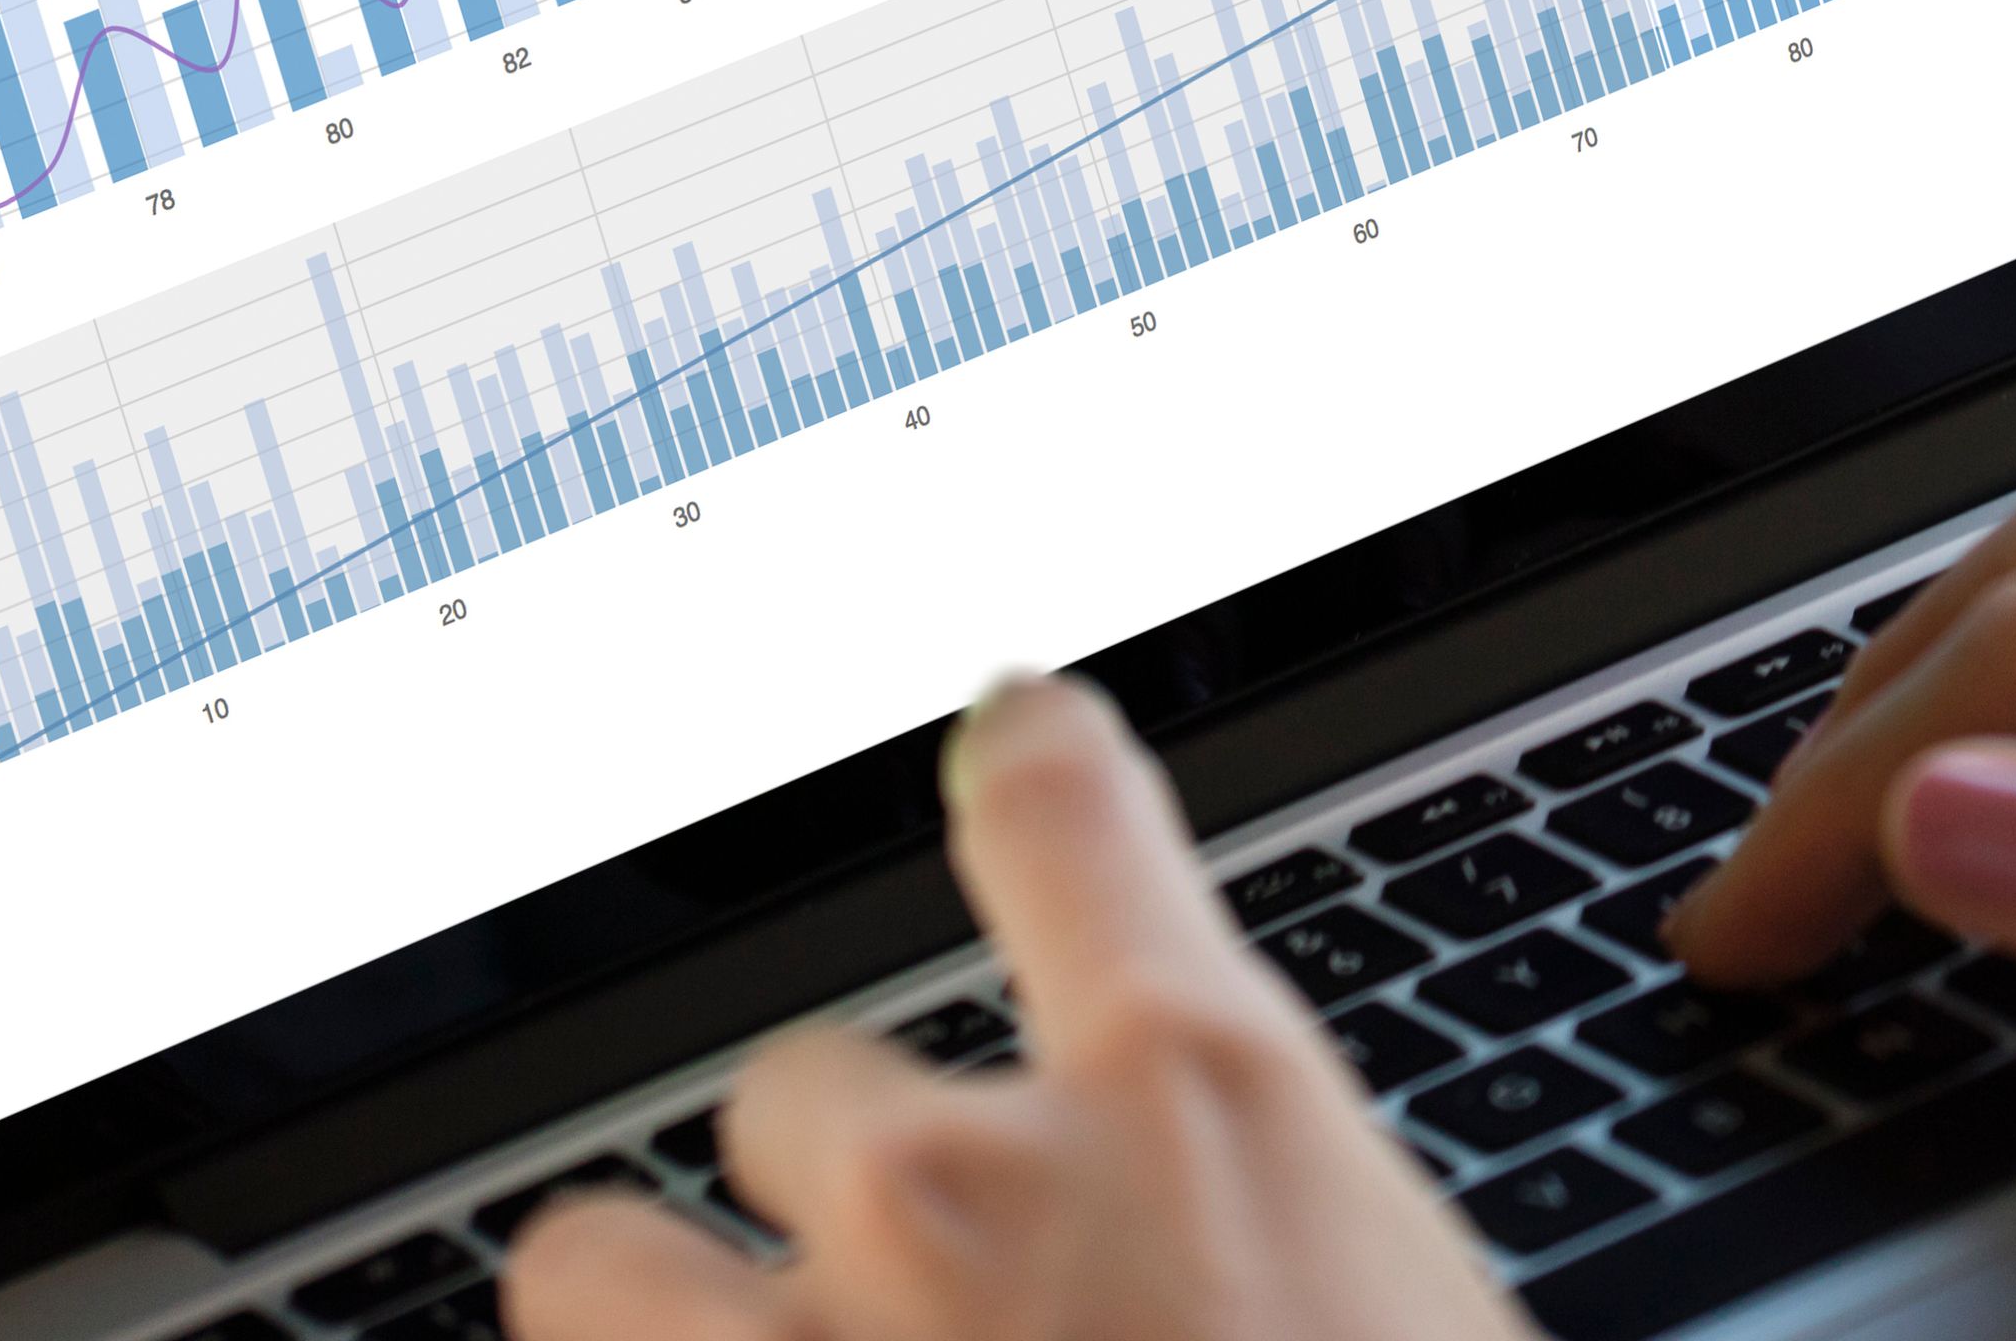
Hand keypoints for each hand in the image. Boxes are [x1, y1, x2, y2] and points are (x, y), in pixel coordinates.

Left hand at [503, 675, 1518, 1340]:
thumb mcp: (1418, 1330)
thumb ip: (1279, 1256)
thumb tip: (1225, 1262)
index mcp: (1196, 1104)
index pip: (1068, 811)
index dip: (1027, 764)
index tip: (1002, 733)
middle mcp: (962, 1181)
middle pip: (806, 1090)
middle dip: (853, 1208)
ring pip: (598, 1260)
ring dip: (657, 1330)